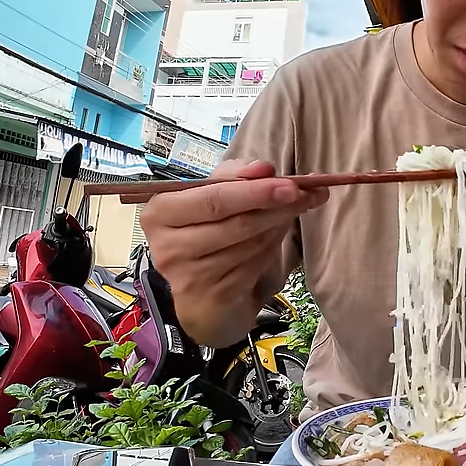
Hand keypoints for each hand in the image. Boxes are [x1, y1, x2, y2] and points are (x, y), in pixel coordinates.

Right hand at [141, 159, 328, 346]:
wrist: (197, 286)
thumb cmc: (204, 228)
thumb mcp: (211, 194)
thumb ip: (235, 175)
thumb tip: (263, 168)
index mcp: (160, 212)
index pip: (212, 199)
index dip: (254, 192)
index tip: (289, 184)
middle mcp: (168, 247)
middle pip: (235, 223)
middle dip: (275, 207)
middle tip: (306, 195)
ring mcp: (189, 276)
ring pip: (249, 244)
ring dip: (279, 225)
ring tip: (297, 208)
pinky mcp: (212, 296)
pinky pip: (254, 265)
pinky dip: (272, 246)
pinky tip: (277, 233)